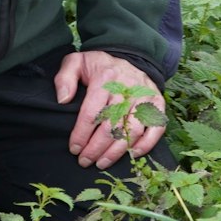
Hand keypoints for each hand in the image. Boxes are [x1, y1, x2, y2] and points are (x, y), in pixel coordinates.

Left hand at [54, 50, 165, 169]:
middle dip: (96, 148)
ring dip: (117, 151)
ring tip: (102, 163)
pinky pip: (156, 127)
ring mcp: (144, 96)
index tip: (74, 149)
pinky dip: (146, 144)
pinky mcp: (157, 102)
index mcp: (105, 78)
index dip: (82, 135)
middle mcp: (127, 88)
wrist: (128, 57)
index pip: (92, 113)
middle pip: (111, 126)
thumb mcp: (77, 63)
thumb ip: (64, 79)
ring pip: (132, 130)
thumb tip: (62, 100)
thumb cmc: (99, 66)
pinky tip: (132, 154)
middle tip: (85, 161)